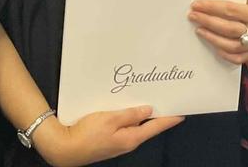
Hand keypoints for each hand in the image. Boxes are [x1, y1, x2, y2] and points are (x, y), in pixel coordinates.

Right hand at [34, 106, 182, 165]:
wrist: (65, 149)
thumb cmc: (87, 133)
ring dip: (143, 114)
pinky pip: (124, 127)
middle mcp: (128, 142)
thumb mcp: (110, 119)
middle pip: (148, 126)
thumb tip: (149, 110)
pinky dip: (130, 117)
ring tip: (152, 100)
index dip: (170, 118)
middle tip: (168, 100)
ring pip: (136, 126)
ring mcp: (118, 142)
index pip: (156, 126)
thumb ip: (130, 114)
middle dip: (158, 114)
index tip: (183, 111)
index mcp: (132, 138)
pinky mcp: (109, 140)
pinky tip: (129, 108)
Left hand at [188, 0, 247, 63]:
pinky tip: (210, 44)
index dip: (211, 8)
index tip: (196, 4)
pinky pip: (236, 58)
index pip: (230, 10)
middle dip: (207, 21)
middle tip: (192, 15)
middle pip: (228, 28)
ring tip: (197, 29)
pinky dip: (222, 53)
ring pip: (230, 45)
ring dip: (211, 37)